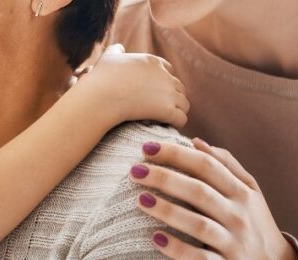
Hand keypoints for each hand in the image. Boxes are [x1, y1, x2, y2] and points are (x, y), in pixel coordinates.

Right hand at [79, 44, 188, 128]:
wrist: (100, 96)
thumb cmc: (102, 78)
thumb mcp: (108, 57)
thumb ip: (116, 50)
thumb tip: (120, 48)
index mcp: (152, 61)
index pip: (169, 70)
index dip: (164, 81)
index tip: (155, 91)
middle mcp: (164, 75)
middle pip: (179, 87)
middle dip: (173, 97)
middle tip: (161, 107)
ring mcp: (168, 93)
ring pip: (184, 104)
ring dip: (177, 111)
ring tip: (166, 119)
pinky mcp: (167, 110)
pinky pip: (182, 118)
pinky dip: (176, 123)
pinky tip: (167, 126)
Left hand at [129, 139, 295, 258]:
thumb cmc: (254, 219)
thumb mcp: (249, 189)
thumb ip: (225, 163)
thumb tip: (197, 141)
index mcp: (241, 192)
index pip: (206, 165)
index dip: (175, 153)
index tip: (146, 147)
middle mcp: (239, 215)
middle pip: (198, 191)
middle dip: (164, 178)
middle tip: (135, 170)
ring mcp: (234, 243)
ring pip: (198, 224)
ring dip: (167, 210)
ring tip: (140, 198)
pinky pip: (200, 259)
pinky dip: (178, 249)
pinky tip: (156, 237)